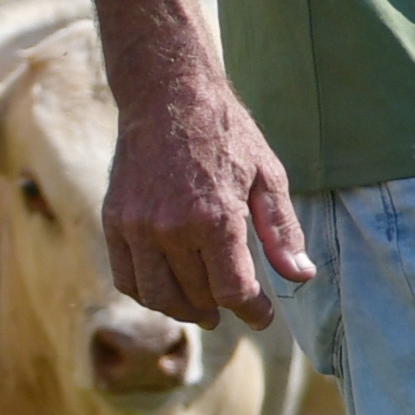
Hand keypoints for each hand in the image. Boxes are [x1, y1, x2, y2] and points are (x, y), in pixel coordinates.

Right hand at [102, 70, 312, 325]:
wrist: (168, 98)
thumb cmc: (226, 134)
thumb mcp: (269, 176)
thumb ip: (282, 231)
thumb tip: (301, 276)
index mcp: (216, 218)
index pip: (233, 290)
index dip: (252, 311)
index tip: (263, 316)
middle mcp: (171, 228)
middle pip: (197, 295)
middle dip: (221, 309)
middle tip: (236, 308)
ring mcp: (137, 227)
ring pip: (158, 295)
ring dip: (183, 310)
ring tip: (204, 309)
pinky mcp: (114, 221)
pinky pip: (126, 277)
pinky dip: (147, 293)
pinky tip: (168, 290)